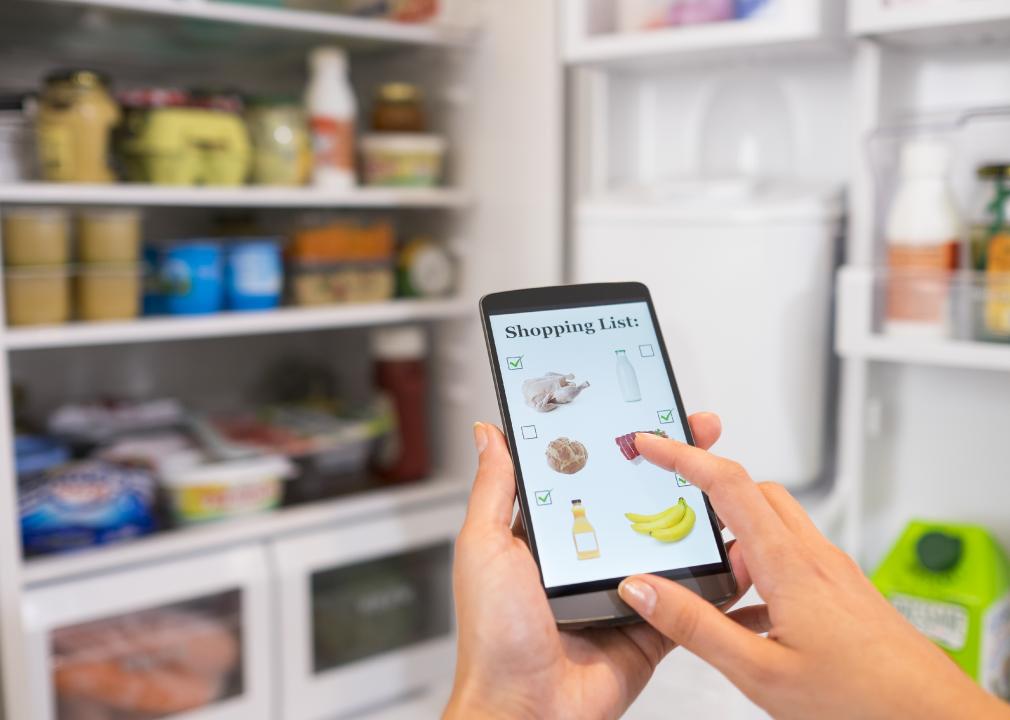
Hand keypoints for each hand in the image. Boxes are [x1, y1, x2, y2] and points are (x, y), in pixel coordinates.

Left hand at [445, 413, 747, 719]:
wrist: (525, 710)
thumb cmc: (493, 636)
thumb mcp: (485, 546)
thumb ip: (495, 489)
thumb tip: (487, 434)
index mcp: (550, 533)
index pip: (591, 472)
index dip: (619, 442)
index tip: (646, 412)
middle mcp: (588, 555)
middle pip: (639, 499)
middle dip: (673, 467)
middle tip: (700, 434)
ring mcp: (624, 589)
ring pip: (671, 541)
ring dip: (700, 514)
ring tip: (728, 481)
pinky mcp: (652, 624)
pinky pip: (690, 597)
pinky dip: (716, 577)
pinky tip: (737, 549)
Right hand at [617, 433, 1009, 719]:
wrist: (933, 717)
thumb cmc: (862, 699)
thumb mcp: (759, 671)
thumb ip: (695, 627)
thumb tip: (643, 590)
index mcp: (788, 566)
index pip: (727, 485)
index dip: (683, 456)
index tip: (652, 443)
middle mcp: (813, 557)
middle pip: (754, 492)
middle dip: (708, 484)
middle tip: (673, 495)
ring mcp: (832, 572)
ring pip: (775, 524)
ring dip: (736, 532)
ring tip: (707, 572)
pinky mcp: (843, 592)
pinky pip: (792, 558)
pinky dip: (760, 565)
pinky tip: (747, 612)